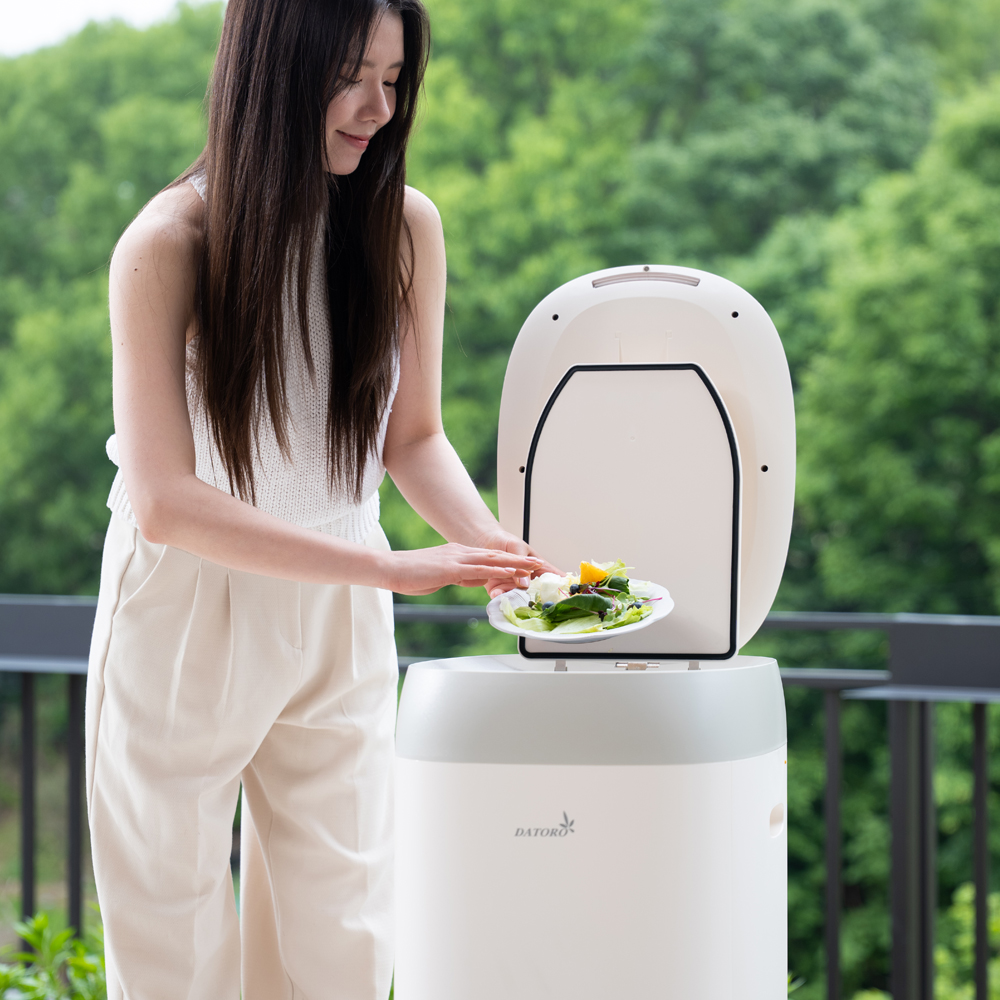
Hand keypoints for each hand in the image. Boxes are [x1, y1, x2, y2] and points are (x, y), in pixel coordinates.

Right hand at [384, 542, 541, 595]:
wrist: (389, 568)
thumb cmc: (409, 574)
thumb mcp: (439, 576)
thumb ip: (458, 576)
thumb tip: (472, 580)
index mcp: (457, 554)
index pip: (488, 558)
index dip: (508, 561)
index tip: (524, 565)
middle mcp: (460, 552)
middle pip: (495, 556)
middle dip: (518, 560)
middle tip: (537, 563)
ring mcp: (456, 559)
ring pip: (492, 561)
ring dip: (514, 564)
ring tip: (532, 567)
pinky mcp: (450, 568)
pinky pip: (478, 570)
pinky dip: (497, 572)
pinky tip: (510, 574)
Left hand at [471, 528, 561, 598]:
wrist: (485, 542)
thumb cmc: (506, 541)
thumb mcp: (517, 547)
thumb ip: (520, 563)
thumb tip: (525, 583)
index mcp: (539, 568)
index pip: (556, 579)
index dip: (563, 589)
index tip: (564, 598)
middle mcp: (529, 580)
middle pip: (539, 595)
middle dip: (537, 601)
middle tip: (533, 603)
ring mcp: (515, 586)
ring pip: (520, 599)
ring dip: (516, 600)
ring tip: (511, 597)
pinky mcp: (500, 589)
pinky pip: (501, 597)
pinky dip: (499, 597)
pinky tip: (497, 594)